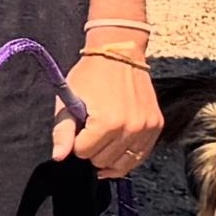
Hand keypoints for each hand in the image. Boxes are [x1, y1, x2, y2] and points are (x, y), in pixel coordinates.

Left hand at [53, 38, 163, 179]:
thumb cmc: (91, 75)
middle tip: (92, 131)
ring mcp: (146, 129)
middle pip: (103, 161)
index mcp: (106, 122)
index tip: (80, 128)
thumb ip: (62, 131)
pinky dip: (128, 156)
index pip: (83, 153)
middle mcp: (130, 128)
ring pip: (123, 164)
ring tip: (105, 140)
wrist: (121, 52)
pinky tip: (118, 147)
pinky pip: (140, 155)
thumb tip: (58, 157)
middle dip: (93, 150)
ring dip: (110, 156)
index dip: (77, 143)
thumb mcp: (69, 99)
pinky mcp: (156, 126)